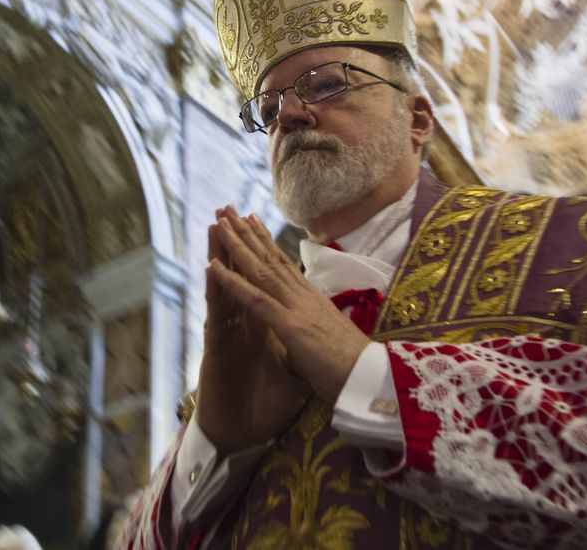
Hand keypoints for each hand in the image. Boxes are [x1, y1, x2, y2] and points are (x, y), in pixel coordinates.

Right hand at [195, 210, 309, 456]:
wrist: (241, 436)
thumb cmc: (263, 404)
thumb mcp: (291, 369)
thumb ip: (296, 345)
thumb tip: (315, 330)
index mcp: (261, 324)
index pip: (259, 281)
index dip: (257, 252)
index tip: (255, 223)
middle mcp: (241, 324)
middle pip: (238, 275)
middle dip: (234, 242)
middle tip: (227, 209)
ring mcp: (227, 334)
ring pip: (224, 287)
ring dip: (220, 255)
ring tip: (216, 225)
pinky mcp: (217, 350)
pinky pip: (218, 316)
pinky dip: (216, 291)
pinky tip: (211, 268)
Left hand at [207, 205, 370, 403]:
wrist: (372, 379)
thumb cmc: (353, 367)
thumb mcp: (328, 338)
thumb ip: (313, 326)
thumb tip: (308, 326)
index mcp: (312, 299)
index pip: (284, 264)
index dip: (267, 241)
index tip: (252, 220)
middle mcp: (303, 296)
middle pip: (270, 257)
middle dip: (247, 232)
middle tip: (228, 208)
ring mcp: (296, 307)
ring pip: (260, 269)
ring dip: (236, 245)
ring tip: (219, 221)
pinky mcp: (290, 325)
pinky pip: (256, 299)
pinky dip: (233, 281)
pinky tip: (214, 266)